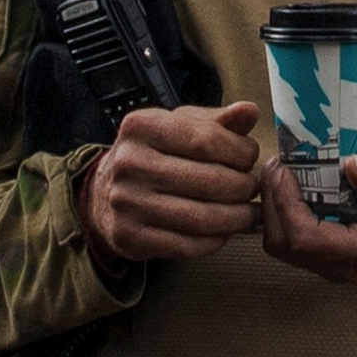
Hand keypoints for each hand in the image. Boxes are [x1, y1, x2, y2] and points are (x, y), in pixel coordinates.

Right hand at [78, 101, 262, 268]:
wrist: (103, 193)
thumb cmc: (151, 155)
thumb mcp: (178, 127)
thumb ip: (217, 121)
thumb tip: (250, 111)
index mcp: (142, 126)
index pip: (207, 140)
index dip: (240, 152)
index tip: (251, 158)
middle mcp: (129, 163)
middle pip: (209, 180)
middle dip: (243, 187)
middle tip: (253, 188)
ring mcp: (126, 203)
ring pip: (201, 217)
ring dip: (236, 218)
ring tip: (248, 213)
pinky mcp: (129, 237)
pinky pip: (186, 245)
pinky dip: (214, 241)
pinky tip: (223, 231)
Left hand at [259, 146, 356, 284]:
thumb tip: (353, 169)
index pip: (309, 240)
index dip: (287, 205)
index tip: (284, 169)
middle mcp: (350, 265)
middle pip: (287, 247)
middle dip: (273, 204)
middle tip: (278, 164)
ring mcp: (338, 264)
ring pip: (283, 247)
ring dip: (273, 209)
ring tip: (281, 172)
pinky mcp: (330, 256)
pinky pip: (291, 242)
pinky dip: (282, 214)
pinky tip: (290, 186)